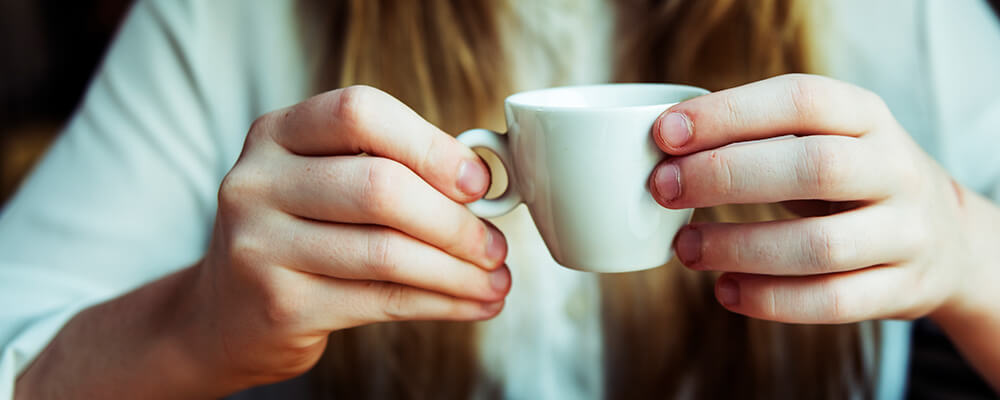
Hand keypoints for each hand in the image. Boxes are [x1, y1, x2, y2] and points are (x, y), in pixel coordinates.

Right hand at [190, 86, 509, 390]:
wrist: (224, 313)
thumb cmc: (298, 235)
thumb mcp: (321, 181)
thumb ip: (387, 167)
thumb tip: (484, 183)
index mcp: (275, 134)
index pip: (359, 113)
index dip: (429, 144)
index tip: (477, 181)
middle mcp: (257, 183)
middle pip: (380, 187)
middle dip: (454, 221)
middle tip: (495, 244)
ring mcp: (261, 246)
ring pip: (386, 252)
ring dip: (458, 271)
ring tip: (496, 280)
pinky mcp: (281, 305)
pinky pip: (382, 302)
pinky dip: (442, 304)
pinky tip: (473, 304)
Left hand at [648, 74, 974, 323]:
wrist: (945, 236)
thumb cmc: (851, 178)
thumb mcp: (825, 138)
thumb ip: (761, 137)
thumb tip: (664, 144)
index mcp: (867, 117)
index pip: (800, 100)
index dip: (729, 114)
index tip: (665, 133)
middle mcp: (895, 169)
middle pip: (812, 168)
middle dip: (725, 177)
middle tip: (663, 190)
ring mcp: (906, 232)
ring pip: (820, 246)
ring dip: (740, 248)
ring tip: (685, 248)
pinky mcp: (902, 289)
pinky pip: (832, 301)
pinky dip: (771, 301)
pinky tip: (725, 290)